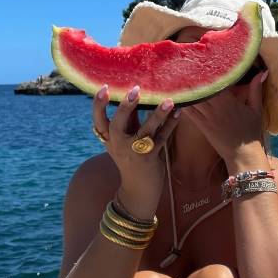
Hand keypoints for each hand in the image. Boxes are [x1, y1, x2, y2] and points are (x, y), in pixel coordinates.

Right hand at [93, 84, 180, 219]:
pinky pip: (162, 138)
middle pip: (117, 124)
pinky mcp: (150, 158)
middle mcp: (118, 145)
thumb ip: (129, 119)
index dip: (99, 104)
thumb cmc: (131, 158)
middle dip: (126, 107)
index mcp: (109, 139)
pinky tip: (178, 112)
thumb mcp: (124, 140)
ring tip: (169, 101)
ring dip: (158, 115)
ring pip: (145, 131)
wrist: (138, 189)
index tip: (104, 88)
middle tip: (136, 90)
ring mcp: (134, 152)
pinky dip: (171, 124)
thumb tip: (136, 94)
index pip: (98, 120)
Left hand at [182, 70, 268, 167]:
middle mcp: (214, 108)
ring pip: (192, 99)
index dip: (208, 70)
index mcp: (228, 102)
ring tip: (178, 74)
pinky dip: (183, 102)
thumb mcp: (256, 109)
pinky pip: (188, 112)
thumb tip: (263, 71)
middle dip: (193, 75)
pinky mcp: (201, 126)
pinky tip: (177, 93)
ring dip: (186, 87)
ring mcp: (206, 118)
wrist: (242, 155)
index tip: (202, 59)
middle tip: (185, 62)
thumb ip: (256, 89)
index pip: (214, 82)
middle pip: (200, 88)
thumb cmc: (251, 132)